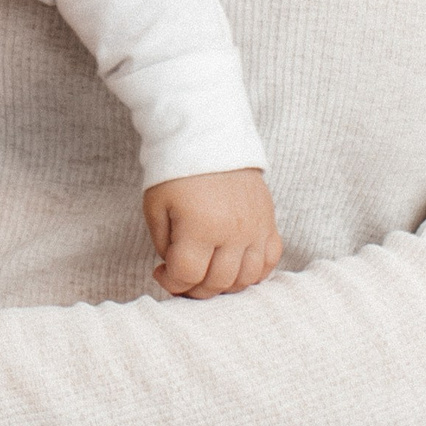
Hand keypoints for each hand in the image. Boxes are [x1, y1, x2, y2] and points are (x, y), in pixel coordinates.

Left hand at [143, 169, 283, 298]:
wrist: (209, 136)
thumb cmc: (176, 171)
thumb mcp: (155, 207)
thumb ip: (164, 245)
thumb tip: (177, 270)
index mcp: (201, 227)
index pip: (188, 276)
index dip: (170, 282)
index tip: (160, 271)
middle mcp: (233, 233)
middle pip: (217, 283)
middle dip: (194, 288)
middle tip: (182, 276)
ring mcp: (256, 229)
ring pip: (246, 279)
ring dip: (223, 285)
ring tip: (206, 271)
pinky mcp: (269, 222)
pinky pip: (269, 261)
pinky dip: (253, 272)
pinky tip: (234, 267)